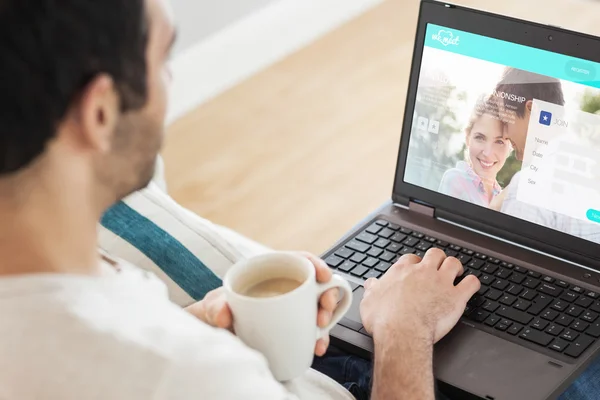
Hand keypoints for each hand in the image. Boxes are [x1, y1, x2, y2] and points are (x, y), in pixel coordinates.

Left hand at [185, 252, 338, 355]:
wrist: (216, 334)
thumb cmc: (218, 311)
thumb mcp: (213, 306)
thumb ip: (215, 307)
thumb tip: (224, 314)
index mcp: (271, 273)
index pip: (300, 261)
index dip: (316, 265)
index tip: (324, 277)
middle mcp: (286, 289)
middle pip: (316, 285)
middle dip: (328, 298)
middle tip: (322, 315)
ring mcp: (292, 309)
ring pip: (319, 308)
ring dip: (327, 320)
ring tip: (320, 335)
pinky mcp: (294, 328)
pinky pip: (313, 330)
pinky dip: (319, 338)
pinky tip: (317, 347)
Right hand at [360, 248, 479, 343]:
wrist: (401, 334)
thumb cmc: (385, 320)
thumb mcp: (368, 302)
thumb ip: (371, 290)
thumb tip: (371, 284)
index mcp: (402, 271)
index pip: (412, 258)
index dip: (416, 263)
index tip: (416, 270)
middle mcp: (423, 272)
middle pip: (435, 254)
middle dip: (438, 259)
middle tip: (439, 267)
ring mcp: (441, 282)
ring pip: (454, 263)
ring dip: (456, 267)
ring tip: (457, 273)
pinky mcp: (456, 297)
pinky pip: (471, 283)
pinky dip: (472, 283)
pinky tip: (471, 286)